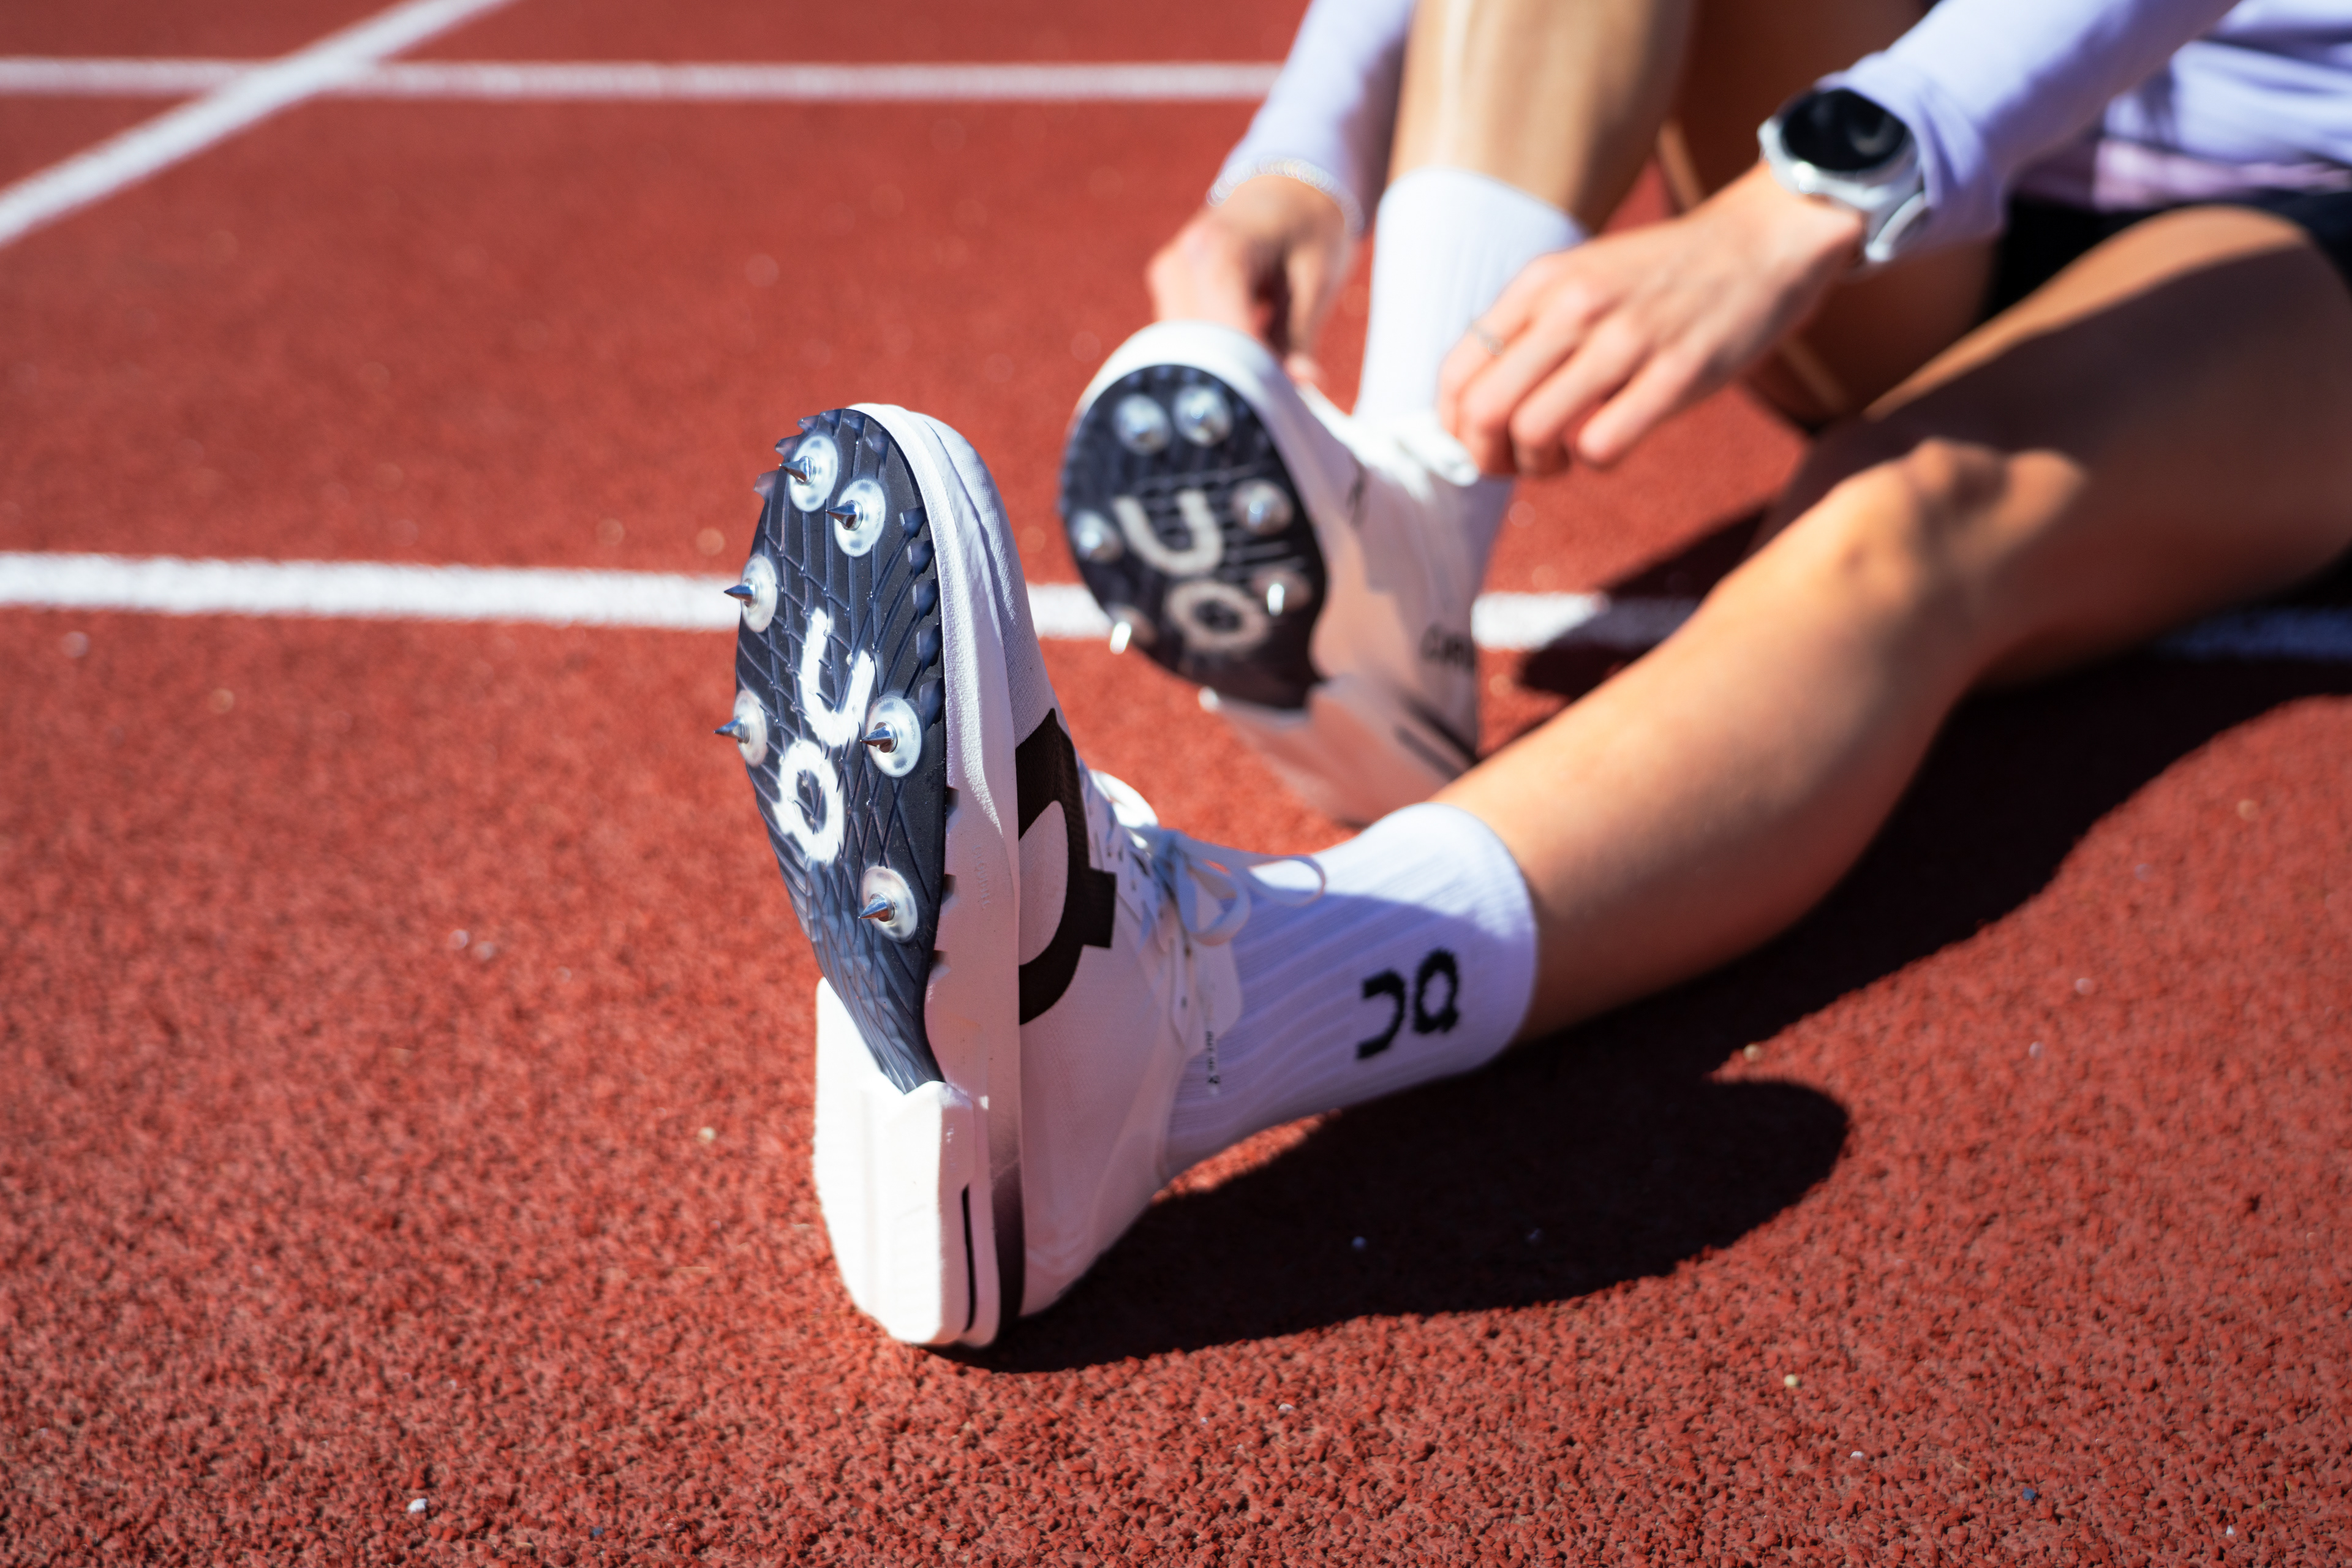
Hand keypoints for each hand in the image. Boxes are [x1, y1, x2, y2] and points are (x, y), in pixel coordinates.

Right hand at [1147, 174, 1350, 388]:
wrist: (1286, 191)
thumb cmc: (1307, 230)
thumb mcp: (1315, 281)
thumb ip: (1299, 337)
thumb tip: (1302, 387)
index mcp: (1219, 251)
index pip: (1223, 332)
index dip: (1250, 375)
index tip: (1281, 406)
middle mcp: (1181, 262)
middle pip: (1197, 347)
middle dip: (1234, 380)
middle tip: (1277, 405)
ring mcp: (1168, 276)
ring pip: (1185, 351)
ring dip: (1222, 371)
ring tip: (1265, 383)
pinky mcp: (1167, 290)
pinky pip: (1184, 341)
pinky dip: (1213, 359)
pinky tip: (1245, 365)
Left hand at [1438, 164, 1864, 475]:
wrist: (1762, 242)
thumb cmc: (1663, 277)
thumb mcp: (1582, 278)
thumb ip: (1530, 329)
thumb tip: (1476, 407)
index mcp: (1540, 283)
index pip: (1457, 372)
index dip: (1454, 427)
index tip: (1480, 440)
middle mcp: (1572, 306)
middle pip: (1484, 409)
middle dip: (1486, 456)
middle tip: (1513, 463)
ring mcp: (1624, 340)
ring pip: (1531, 432)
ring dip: (1536, 465)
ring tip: (1561, 457)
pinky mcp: (1675, 375)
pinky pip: (1599, 445)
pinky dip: (1592, 461)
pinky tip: (1609, 442)